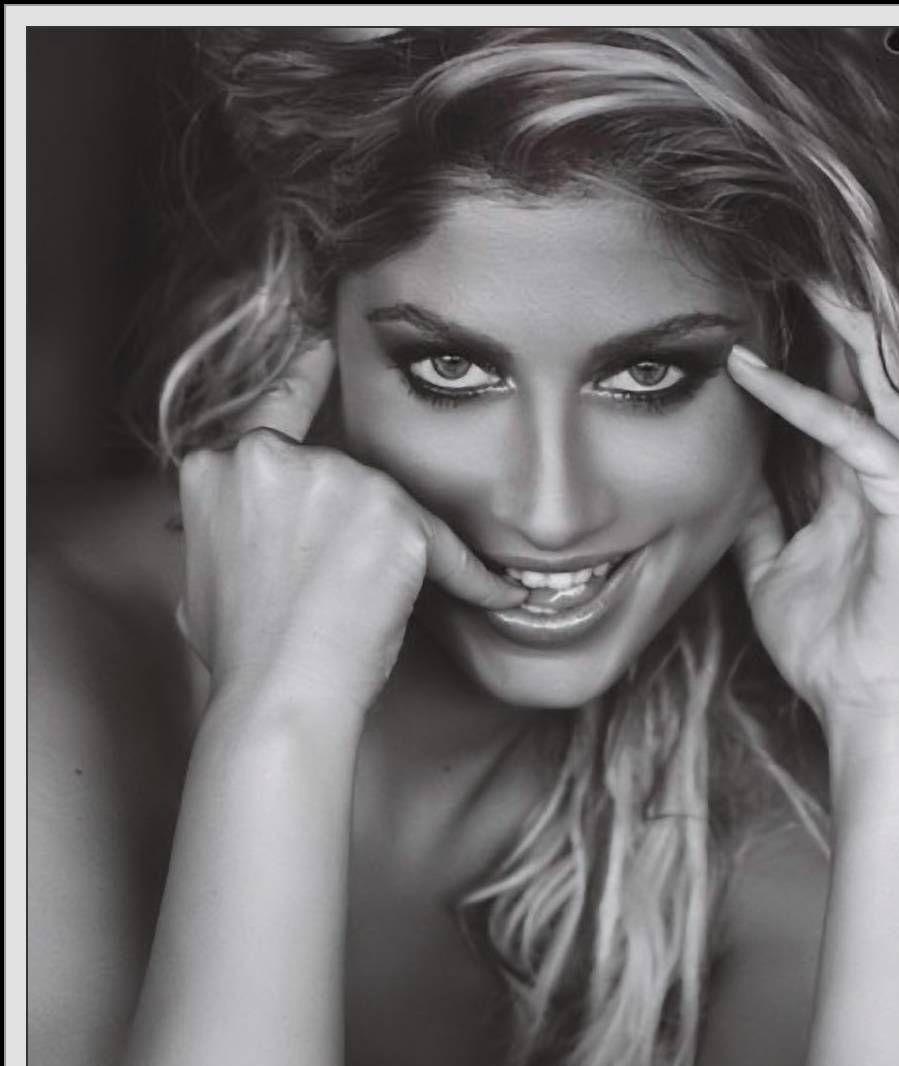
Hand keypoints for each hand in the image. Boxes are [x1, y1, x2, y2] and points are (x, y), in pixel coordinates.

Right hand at [176, 339, 524, 716]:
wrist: (280, 694)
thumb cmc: (245, 656)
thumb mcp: (205, 579)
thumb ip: (231, 533)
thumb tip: (248, 541)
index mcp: (218, 468)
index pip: (276, 404)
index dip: (307, 373)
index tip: (326, 344)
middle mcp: (273, 458)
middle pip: (344, 471)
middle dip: (351, 527)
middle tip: (337, 587)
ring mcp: (337, 480)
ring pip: (392, 508)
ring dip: (396, 557)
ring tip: (363, 613)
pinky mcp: (394, 514)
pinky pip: (446, 547)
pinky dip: (472, 577)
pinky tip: (498, 596)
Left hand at [727, 281, 898, 745]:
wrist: (872, 702)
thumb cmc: (831, 644)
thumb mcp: (772, 566)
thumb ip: (758, 514)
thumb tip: (728, 471)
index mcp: (860, 480)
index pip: (833, 393)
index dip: (796, 349)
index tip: (747, 309)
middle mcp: (890, 466)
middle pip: (865, 369)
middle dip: (828, 314)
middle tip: (777, 261)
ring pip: (879, 378)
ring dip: (835, 325)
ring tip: (790, 275)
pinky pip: (856, 437)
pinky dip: (806, 403)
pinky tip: (757, 374)